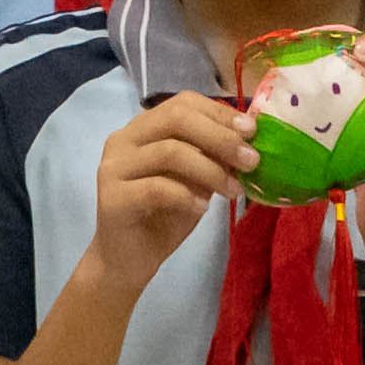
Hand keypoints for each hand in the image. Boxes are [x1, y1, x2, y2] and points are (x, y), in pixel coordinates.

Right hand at [87, 96, 257, 295]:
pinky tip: (202, 208)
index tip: (251, 132)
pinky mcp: (112, 198)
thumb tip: (248, 140)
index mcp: (142, 128)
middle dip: (220, 137)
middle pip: (176, 118)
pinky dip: (187, 196)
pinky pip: (157, 188)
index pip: (182, 102)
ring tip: (233, 191)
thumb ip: (212, 157)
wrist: (126, 261)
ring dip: (211, 170)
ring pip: (170, 152)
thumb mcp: (196, 181)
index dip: (219, 113)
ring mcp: (113, 167)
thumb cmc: (164, 216)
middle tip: (250, 160)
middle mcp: (123, 140)